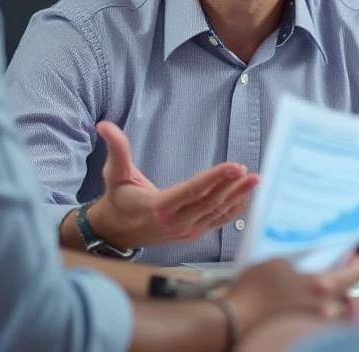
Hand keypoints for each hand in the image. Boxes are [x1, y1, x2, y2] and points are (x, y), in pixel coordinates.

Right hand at [87, 121, 257, 248]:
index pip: (192, 190)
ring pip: (216, 212)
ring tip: (254, 182)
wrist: (116, 231)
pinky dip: (232, 211)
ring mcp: (185, 230)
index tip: (235, 166)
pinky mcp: (191, 234)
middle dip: (232, 186)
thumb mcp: (114, 173)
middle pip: (209, 202)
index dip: (215, 178)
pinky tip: (245, 199)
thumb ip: (116, 148)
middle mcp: (175, 222)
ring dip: (237, 197)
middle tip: (249, 172)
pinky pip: (216, 221)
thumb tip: (104, 125)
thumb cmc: (118, 199)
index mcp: (158, 207)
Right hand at [224, 257, 358, 335]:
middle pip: (347, 289)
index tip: (346, 255)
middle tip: (323, 268)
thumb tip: (320, 253)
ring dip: (327, 294)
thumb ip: (306, 257)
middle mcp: (326, 308)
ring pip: (335, 304)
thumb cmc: (253, 290)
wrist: (236, 319)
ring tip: (308, 286)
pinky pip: (321, 316)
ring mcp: (317, 322)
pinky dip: (315, 308)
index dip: (354, 260)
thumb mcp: (280, 260)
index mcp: (323, 287)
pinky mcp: (305, 330)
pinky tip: (297, 301)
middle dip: (338, 277)